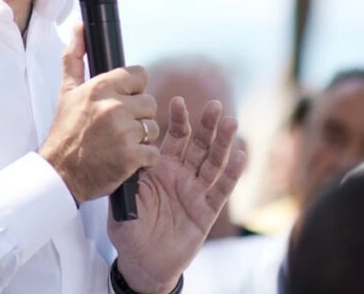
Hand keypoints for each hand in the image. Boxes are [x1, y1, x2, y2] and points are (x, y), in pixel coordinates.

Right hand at [39, 24, 159, 203]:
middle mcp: (113, 107)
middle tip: (117, 127)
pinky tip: (126, 158)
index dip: (133, 89)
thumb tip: (78, 27)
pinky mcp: (132, 156)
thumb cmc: (65, 133)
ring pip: (153, 127)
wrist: (60, 173)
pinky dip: (144, 159)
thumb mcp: (67, 90)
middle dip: (137, 116)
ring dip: (141, 138)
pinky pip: (154, 152)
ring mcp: (124, 132)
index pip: (139, 75)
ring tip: (120, 143)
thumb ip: (74, 56)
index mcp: (100, 88)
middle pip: (149, 102)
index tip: (123, 101)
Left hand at [109, 97, 246, 293]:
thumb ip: (128, 174)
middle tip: (214, 106)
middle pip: (199, 144)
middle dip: (207, 125)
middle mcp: (181, 174)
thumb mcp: (123, 197)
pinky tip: (240, 156)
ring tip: (230, 123)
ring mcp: (196, 191)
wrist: (141, 262)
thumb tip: (128, 148)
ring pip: (213, 162)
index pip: (173, 138)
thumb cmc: (129, 228)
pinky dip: (232, 173)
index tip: (178, 102)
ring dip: (223, 143)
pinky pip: (221, 190)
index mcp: (161, 167)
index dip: (177, 120)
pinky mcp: (206, 211)